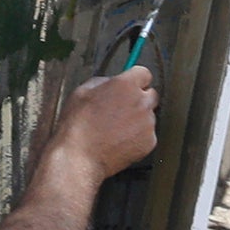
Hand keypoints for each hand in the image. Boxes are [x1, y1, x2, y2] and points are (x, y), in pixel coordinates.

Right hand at [54, 64, 160, 180]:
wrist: (79, 157)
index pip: (144, 73)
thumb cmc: (78, 127)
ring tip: (115, 129)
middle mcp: (141, 102)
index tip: (131, 85)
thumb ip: (103, 82)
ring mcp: (147, 124)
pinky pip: (148, 135)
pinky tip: (119, 141)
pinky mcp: (149, 142)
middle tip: (121, 109)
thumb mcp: (82, 92)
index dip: (135, 80)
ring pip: (149, 116)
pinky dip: (137, 138)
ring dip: (137, 120)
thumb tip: (111, 83)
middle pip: (151, 94)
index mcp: (125, 85)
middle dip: (139, 99)